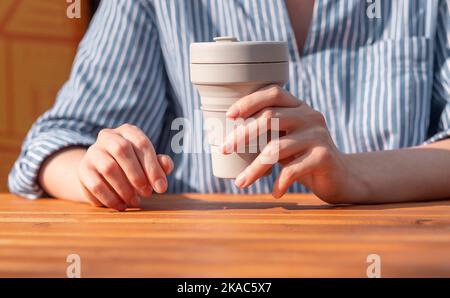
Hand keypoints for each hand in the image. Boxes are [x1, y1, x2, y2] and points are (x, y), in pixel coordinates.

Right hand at [78, 124, 172, 210]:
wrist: (103, 174)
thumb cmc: (134, 167)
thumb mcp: (149, 164)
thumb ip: (161, 163)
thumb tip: (167, 165)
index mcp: (127, 131)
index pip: (141, 143)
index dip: (153, 167)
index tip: (162, 188)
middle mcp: (107, 136)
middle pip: (122, 150)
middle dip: (137, 175)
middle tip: (147, 194)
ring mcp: (92, 152)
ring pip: (108, 168)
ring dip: (125, 189)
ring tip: (135, 201)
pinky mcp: (83, 170)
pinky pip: (96, 185)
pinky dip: (111, 198)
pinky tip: (121, 206)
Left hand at [221, 85, 357, 203]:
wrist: (343, 177)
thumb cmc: (305, 158)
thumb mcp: (287, 140)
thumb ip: (268, 133)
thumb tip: (229, 139)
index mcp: (299, 107)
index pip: (274, 93)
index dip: (249, 101)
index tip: (229, 116)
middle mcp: (310, 116)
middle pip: (269, 118)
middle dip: (242, 134)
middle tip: (224, 149)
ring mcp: (318, 136)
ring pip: (276, 149)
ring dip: (254, 168)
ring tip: (241, 182)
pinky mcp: (323, 157)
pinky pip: (292, 170)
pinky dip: (279, 183)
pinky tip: (274, 192)